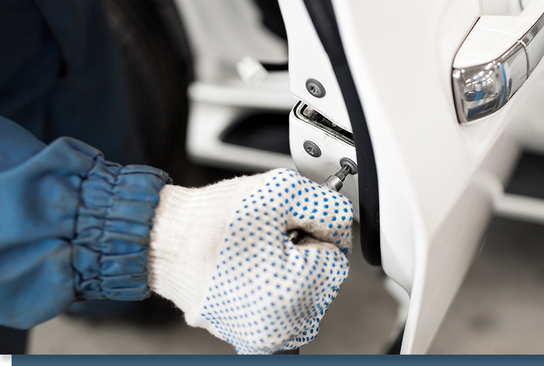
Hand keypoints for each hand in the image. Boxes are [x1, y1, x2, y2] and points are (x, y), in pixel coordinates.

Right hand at [147, 169, 352, 353]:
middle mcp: (281, 326)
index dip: (312, 231)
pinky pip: (277, 308)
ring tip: (251, 256)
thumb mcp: (282, 191)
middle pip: (321, 280)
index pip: (337, 256)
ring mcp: (262, 335)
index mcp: (296, 292)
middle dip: (302, 254)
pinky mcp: (245, 336)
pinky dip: (268, 289)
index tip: (284, 227)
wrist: (163, 241)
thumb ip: (327, 206)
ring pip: (301, 295)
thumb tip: (341, 224)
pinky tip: (245, 272)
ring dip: (287, 273)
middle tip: (265, 240)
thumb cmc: (212, 221)